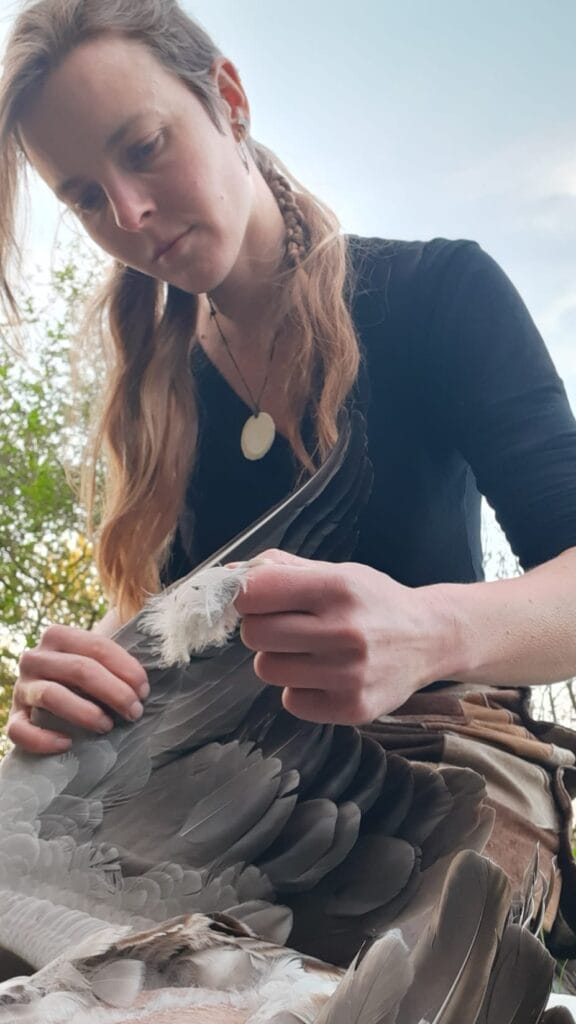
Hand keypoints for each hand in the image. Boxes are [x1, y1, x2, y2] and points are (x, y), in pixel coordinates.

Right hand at [8, 625, 149, 753]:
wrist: (53, 701)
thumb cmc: (86, 680)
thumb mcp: (98, 661)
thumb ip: (117, 661)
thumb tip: (148, 677)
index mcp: (57, 636)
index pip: (97, 646)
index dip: (126, 669)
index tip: (144, 691)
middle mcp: (35, 658)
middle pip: (79, 669)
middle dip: (114, 692)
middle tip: (134, 712)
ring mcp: (21, 688)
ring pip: (51, 695)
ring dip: (85, 712)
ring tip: (107, 726)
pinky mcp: (14, 718)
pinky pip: (20, 730)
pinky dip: (44, 739)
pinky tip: (68, 744)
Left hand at [235, 550, 451, 724]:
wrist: (430, 638)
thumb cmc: (375, 602)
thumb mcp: (337, 572)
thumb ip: (282, 569)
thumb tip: (228, 574)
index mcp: (337, 587)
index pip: (255, 592)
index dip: (246, 596)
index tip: (255, 598)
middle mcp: (344, 630)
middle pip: (254, 633)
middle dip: (260, 627)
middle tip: (284, 625)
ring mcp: (349, 673)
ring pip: (267, 669)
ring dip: (278, 659)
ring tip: (307, 650)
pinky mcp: (352, 707)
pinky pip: (291, 700)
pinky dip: (299, 689)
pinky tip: (324, 674)